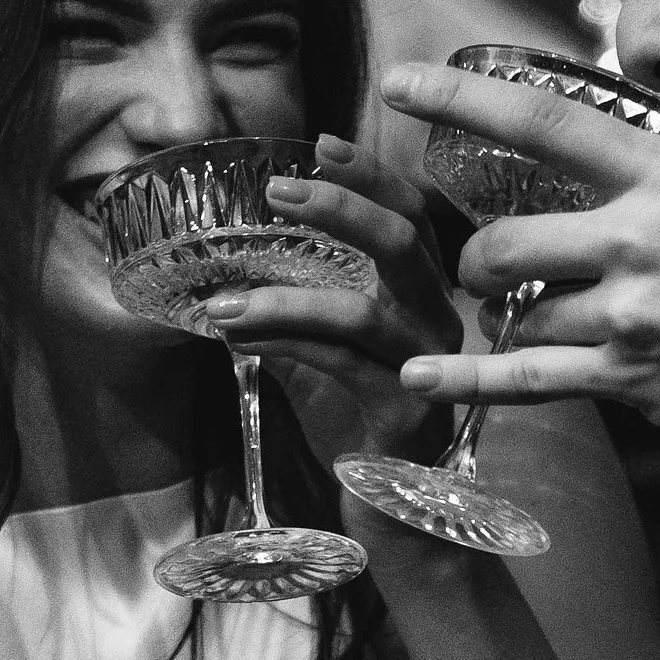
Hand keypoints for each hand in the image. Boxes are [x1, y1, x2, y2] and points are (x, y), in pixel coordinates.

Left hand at [195, 133, 463, 461]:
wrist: (396, 515)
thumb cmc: (362, 426)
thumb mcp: (331, 353)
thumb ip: (302, 310)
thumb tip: (235, 273)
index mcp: (426, 298)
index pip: (414, 217)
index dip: (373, 177)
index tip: (322, 145)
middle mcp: (437, 326)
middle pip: (404, 244)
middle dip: (341, 208)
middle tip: (276, 191)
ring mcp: (427, 369)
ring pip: (360, 313)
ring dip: (283, 299)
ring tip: (221, 301)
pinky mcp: (403, 413)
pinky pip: (339, 365)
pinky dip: (283, 345)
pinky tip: (238, 339)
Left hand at [380, 60, 659, 453]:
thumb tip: (633, 189)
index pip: (543, 121)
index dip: (462, 98)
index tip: (401, 82)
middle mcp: (639, 236)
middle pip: (507, 239)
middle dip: (482, 263)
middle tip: (491, 274)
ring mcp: (630, 310)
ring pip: (522, 315)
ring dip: (513, 326)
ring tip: (536, 328)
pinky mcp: (630, 377)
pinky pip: (529, 380)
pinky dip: (469, 381)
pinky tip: (419, 377)